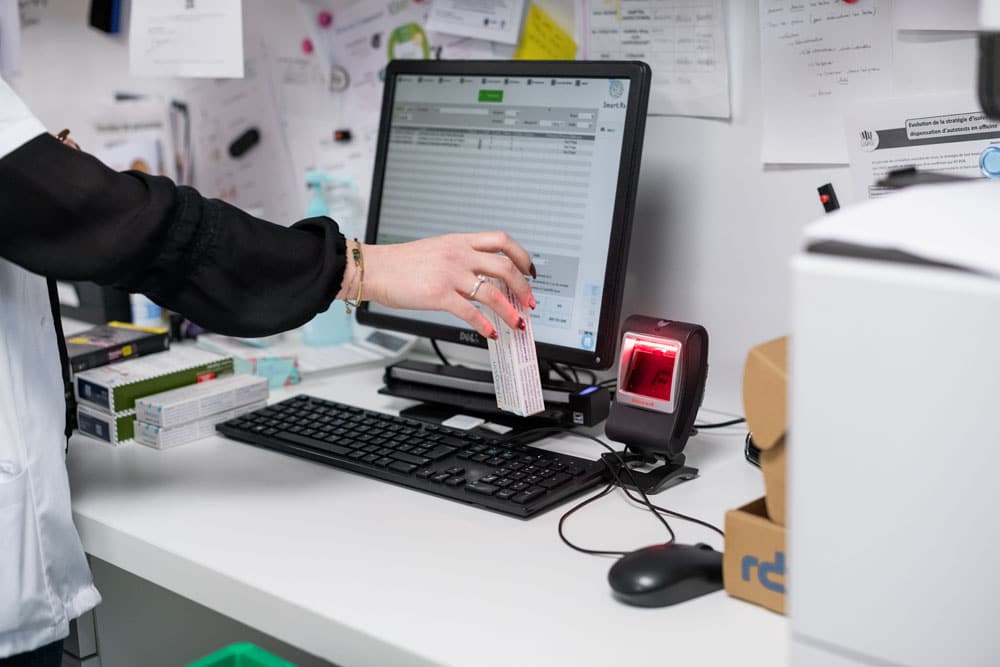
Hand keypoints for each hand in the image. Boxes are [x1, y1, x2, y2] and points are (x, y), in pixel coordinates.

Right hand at [342, 232, 536, 338]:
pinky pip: (470, 311)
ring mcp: (449, 274)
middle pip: (505, 266)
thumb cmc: (401, 263)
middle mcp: (458, 255)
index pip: (501, 240)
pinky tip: (490, 332)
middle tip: (529, 301)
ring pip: (492, 291)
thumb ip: (460, 260)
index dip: (521, 256)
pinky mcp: (438, 294)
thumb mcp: (437, 250)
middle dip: (524, 287)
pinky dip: (485, 324)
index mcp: (459, 241)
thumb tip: (481, 279)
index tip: (529, 271)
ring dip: (510, 310)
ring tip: (516, 322)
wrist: (375, 269)